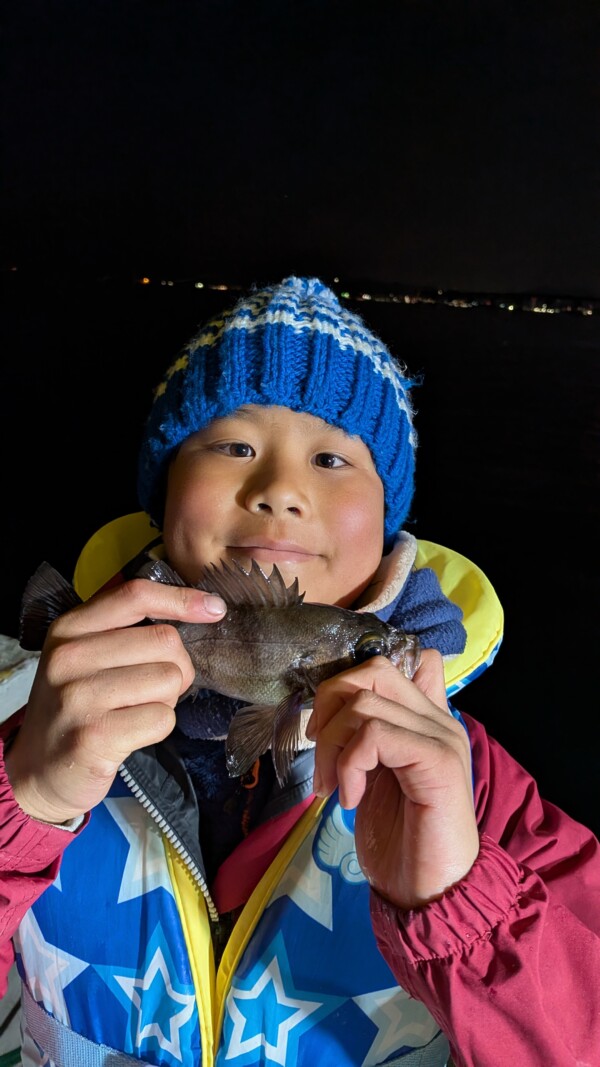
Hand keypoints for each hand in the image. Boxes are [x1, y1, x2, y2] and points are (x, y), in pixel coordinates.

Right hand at [5, 579, 225, 823]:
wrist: (39, 770)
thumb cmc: (78, 706)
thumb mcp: (85, 656)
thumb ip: (127, 628)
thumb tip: (204, 609)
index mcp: (70, 628)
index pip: (136, 596)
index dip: (182, 599)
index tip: (214, 609)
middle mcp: (70, 656)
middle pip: (165, 641)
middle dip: (176, 668)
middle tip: (151, 689)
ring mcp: (79, 696)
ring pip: (169, 680)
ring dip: (165, 701)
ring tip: (134, 711)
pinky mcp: (94, 736)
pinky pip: (162, 718)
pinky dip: (157, 728)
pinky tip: (130, 733)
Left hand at [306, 650, 478, 909]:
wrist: (432, 895)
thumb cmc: (402, 842)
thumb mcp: (375, 779)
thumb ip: (370, 741)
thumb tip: (337, 711)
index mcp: (426, 721)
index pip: (407, 658)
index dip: (355, 677)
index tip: (330, 722)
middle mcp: (439, 720)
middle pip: (375, 669)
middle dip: (330, 703)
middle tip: (319, 751)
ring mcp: (441, 737)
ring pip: (366, 701)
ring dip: (332, 745)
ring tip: (332, 787)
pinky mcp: (437, 761)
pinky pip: (375, 734)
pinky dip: (349, 764)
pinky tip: (350, 800)